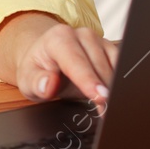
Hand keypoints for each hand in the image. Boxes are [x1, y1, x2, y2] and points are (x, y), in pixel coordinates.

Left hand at [0, 12, 118, 109]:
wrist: (45, 60)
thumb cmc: (37, 70)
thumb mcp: (27, 81)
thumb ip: (36, 83)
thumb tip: (49, 84)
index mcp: (58, 38)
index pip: (76, 61)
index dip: (89, 80)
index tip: (100, 97)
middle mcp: (81, 35)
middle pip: (99, 66)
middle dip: (104, 91)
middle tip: (106, 113)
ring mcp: (98, 40)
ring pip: (114, 66)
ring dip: (113, 89)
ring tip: (107, 109)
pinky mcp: (109, 49)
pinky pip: (121, 67)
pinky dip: (119, 85)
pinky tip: (112, 98)